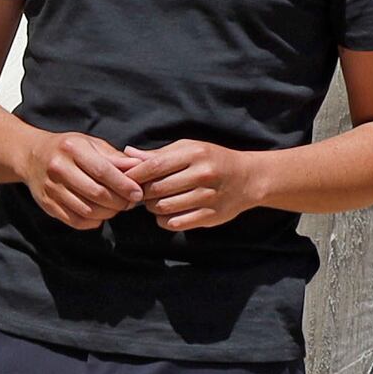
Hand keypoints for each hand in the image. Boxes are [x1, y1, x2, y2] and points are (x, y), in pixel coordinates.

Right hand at [19, 131, 144, 230]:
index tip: (138, 193)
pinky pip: (75, 221)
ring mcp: (51, 188)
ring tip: (117, 208)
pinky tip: (100, 214)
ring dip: (108, 213)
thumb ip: (114, 157)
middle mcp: (58, 168)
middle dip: (119, 202)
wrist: (32, 156)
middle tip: (130, 203)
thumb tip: (138, 167)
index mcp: (72, 149)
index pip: (103, 171)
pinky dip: (93, 221)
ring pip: (87, 210)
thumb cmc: (68, 149)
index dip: (124, 185)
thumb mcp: (90, 144)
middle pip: (96, 193)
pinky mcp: (47, 205)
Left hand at [128, 140, 275, 231]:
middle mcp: (202, 174)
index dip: (135, 175)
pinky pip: (176, 224)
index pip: (154, 166)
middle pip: (156, 189)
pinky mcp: (211, 216)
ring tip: (153, 202)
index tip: (124, 179)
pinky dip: (163, 221)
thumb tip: (128, 154)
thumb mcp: (189, 149)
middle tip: (139, 193)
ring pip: (164, 208)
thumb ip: (159, 154)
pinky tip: (165, 214)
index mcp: (194, 154)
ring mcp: (208, 197)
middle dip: (142, 193)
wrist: (248, 178)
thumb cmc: (212, 160)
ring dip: (151, 207)